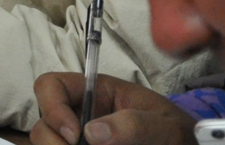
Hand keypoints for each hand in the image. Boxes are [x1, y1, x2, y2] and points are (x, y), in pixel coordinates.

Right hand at [31, 74, 195, 144]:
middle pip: (43, 125)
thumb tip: (92, 132)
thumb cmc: (181, 136)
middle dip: (54, 142)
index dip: (52, 106)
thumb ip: (135, 125)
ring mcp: (81, 141)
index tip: (74, 135)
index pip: (51, 86)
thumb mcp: (166, 127)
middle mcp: (81, 117)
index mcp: (95, 94)